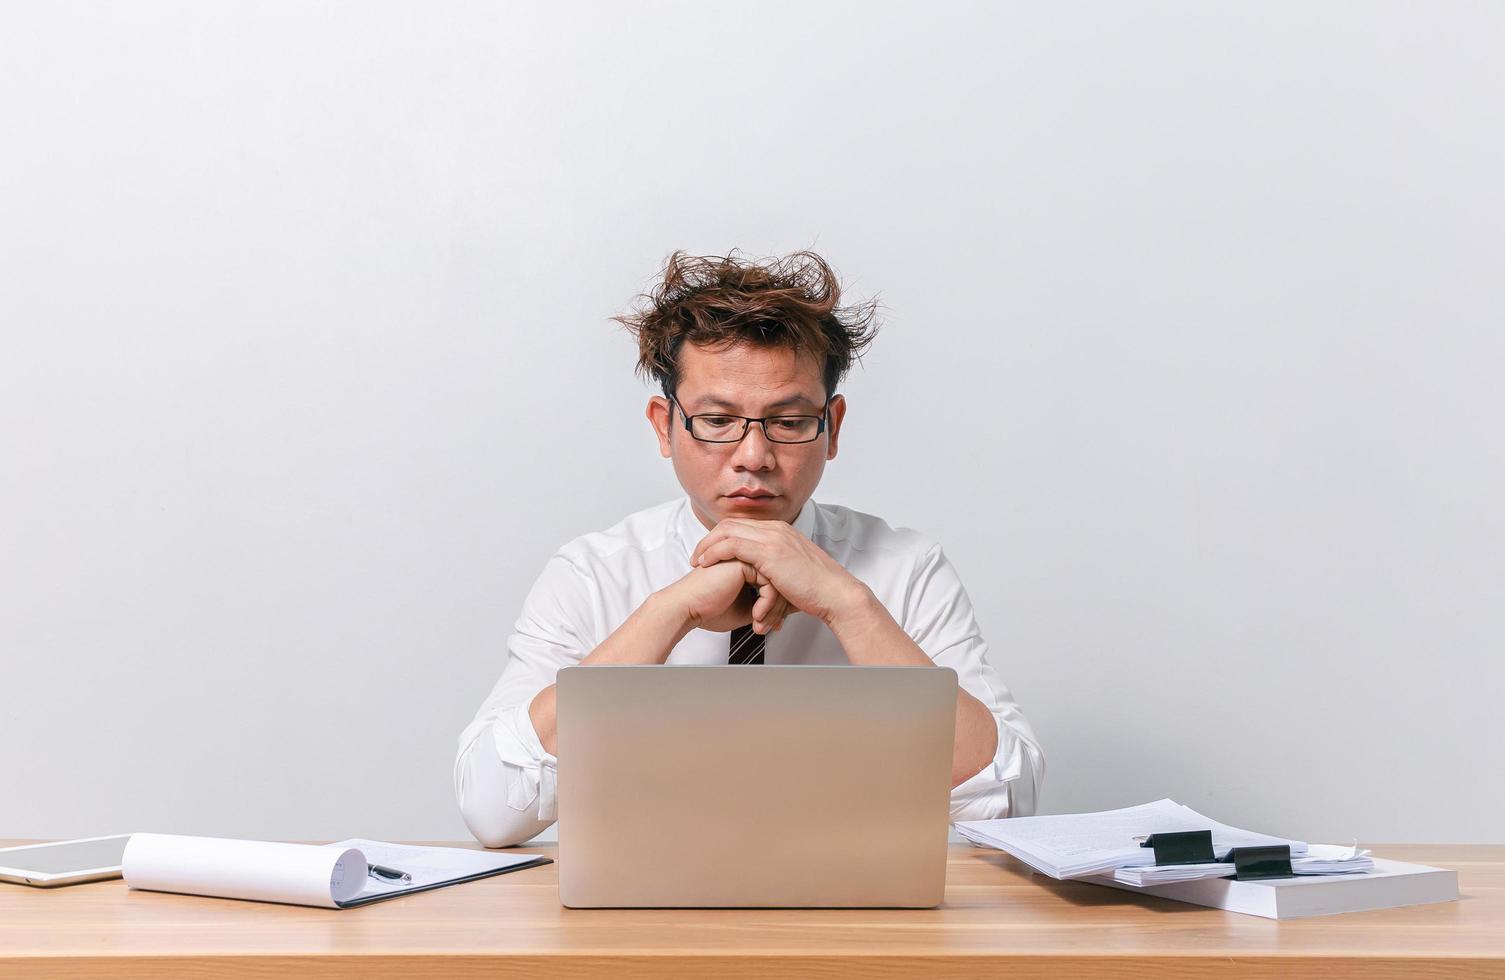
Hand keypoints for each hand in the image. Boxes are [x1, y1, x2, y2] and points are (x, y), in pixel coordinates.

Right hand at [661, 558, 791, 634]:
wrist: (686, 607)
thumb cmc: (707, 609)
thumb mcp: (744, 610)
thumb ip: (762, 605)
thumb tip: (781, 613)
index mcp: (746, 565)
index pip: (774, 582)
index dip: (777, 606)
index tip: (774, 624)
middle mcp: (746, 558)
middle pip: (778, 581)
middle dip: (779, 609)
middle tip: (772, 627)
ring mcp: (745, 557)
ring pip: (777, 582)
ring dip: (774, 609)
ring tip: (762, 624)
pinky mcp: (743, 561)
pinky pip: (769, 583)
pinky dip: (767, 604)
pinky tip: (756, 616)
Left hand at [690, 518, 867, 625]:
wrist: (835, 594)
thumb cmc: (817, 591)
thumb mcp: (792, 574)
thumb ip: (775, 572)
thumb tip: (761, 585)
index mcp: (782, 531)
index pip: (743, 525)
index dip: (721, 538)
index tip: (709, 554)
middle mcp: (776, 529)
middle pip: (731, 524)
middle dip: (709, 539)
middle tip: (697, 556)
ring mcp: (773, 538)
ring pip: (728, 531)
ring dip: (707, 545)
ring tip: (697, 561)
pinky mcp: (769, 552)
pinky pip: (732, 544)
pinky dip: (715, 552)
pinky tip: (706, 564)